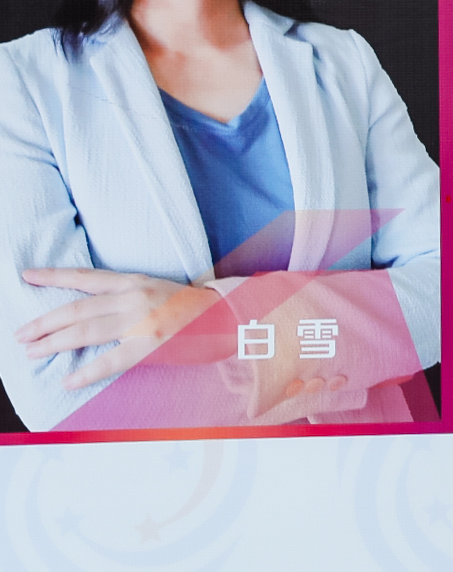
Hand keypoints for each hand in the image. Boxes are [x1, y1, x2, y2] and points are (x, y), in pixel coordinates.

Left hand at [15, 268, 220, 388]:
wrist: (228, 317)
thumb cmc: (191, 308)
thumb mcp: (155, 291)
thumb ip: (124, 297)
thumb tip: (88, 311)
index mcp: (134, 282)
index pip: (85, 277)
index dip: (53, 276)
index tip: (27, 276)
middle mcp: (133, 298)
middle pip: (76, 309)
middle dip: (43, 323)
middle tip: (21, 335)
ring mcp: (140, 321)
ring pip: (85, 331)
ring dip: (54, 343)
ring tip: (33, 352)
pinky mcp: (149, 345)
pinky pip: (109, 361)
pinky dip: (86, 372)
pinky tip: (68, 380)